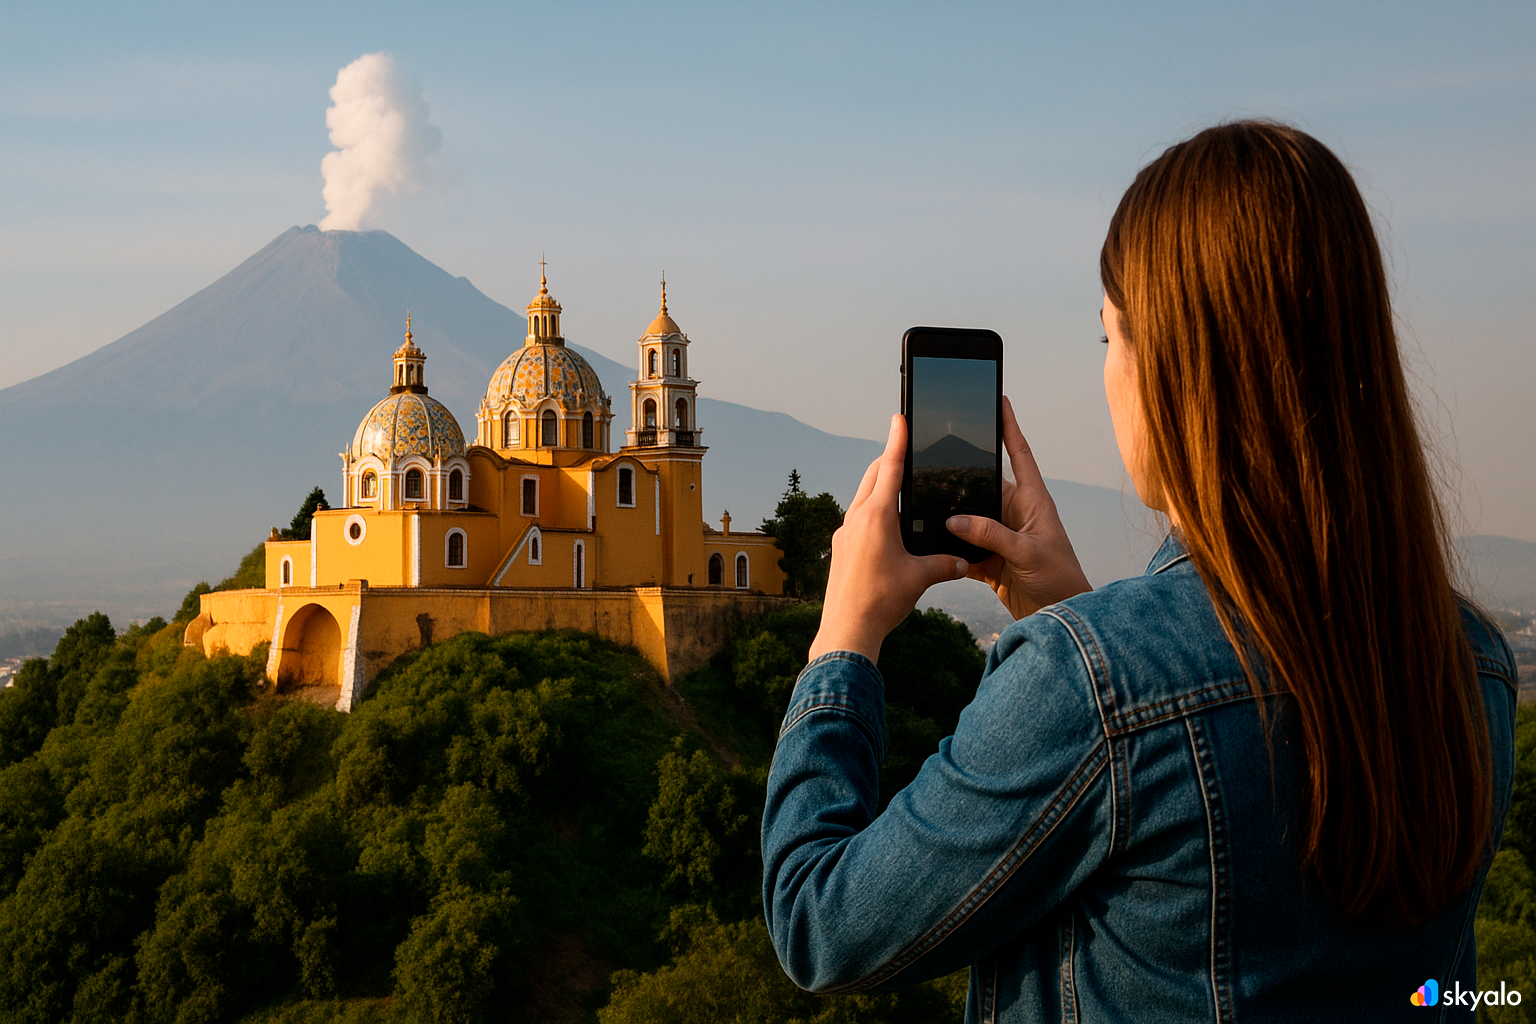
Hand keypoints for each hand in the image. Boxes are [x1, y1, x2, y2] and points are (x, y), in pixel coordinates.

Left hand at [807, 414, 968, 663]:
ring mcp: (844, 533)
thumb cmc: (881, 601)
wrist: (846, 629)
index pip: (889, 468)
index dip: (897, 441)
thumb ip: (945, 564)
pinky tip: (885, 525)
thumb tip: (964, 562)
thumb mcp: (920, 578)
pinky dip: (872, 510)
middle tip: (904, 449)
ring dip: (879, 486)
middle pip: (873, 476)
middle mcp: (856, 518)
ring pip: (862, 497)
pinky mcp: (840, 548)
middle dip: (888, 460)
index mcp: (877, 516)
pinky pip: (857, 518)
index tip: (899, 418)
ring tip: (898, 486)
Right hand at [946, 397, 1091, 618]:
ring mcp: (1001, 536)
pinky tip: (932, 547)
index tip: (1000, 401)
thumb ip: (991, 534)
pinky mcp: (990, 560)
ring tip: (926, 509)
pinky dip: (949, 549)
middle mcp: (1016, 514)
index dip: (1009, 427)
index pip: (1019, 455)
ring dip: (952, 519)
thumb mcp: (1026, 552)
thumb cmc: (1059, 579)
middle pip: (982, 487)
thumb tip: (954, 520)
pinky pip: (963, 547)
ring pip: (969, 519)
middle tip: (933, 466)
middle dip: (960, 480)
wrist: (1059, 617)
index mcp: (1033, 501)